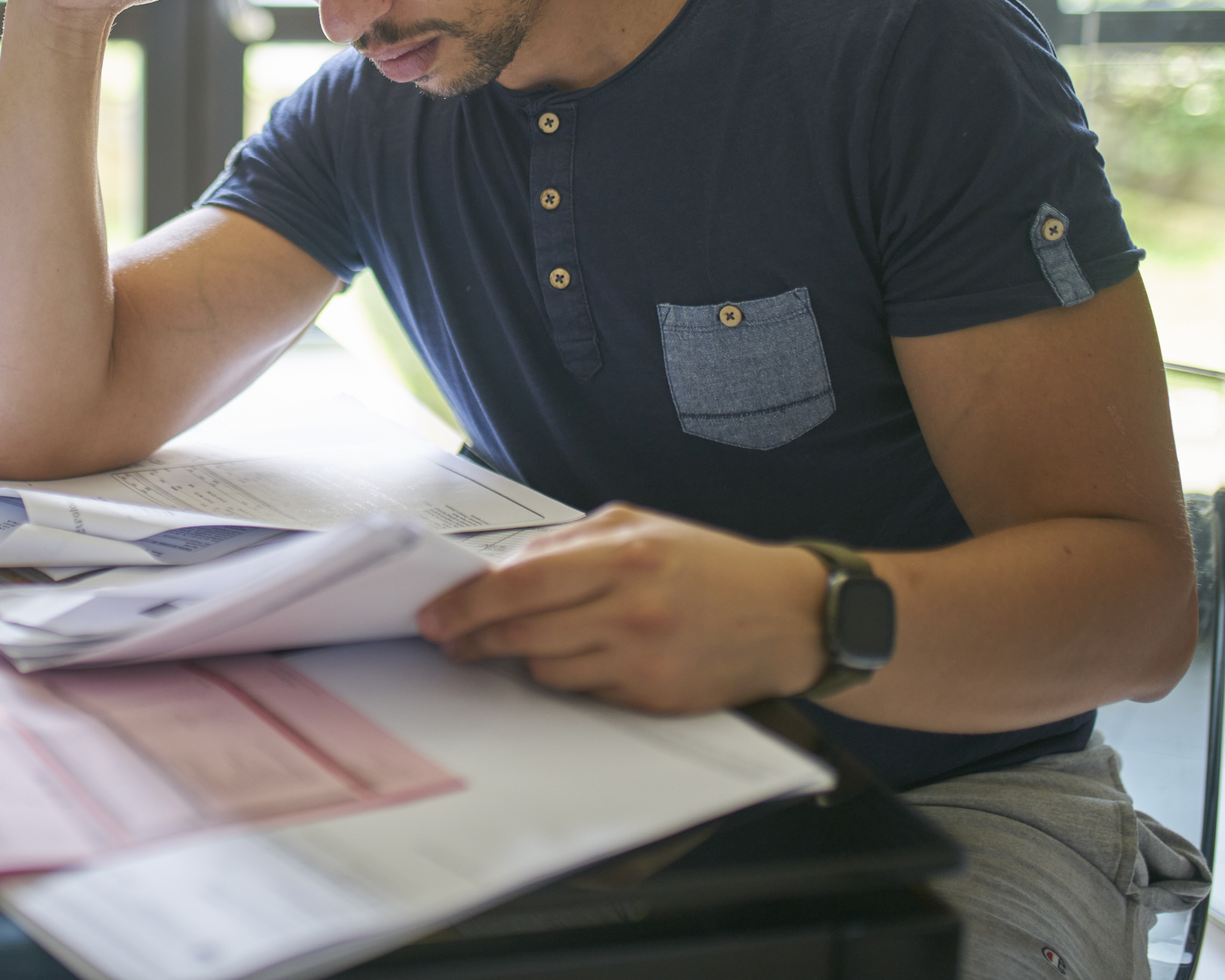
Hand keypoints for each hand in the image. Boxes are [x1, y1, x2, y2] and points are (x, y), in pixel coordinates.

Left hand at [416, 505, 830, 712]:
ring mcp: (641, 660)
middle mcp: (630, 609)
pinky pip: (583, 693)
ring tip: (512, 646)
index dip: (466, 604)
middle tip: (447, 641)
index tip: (434, 614)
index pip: (518, 584)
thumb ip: (570, 543)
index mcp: (623, 556)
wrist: (790, 616)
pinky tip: (576, 659)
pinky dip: (568, 677)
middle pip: (520, 632)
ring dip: (520, 658)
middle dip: (472, 638)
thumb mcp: (641, 527)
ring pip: (544, 669)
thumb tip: (503, 567)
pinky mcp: (653, 698)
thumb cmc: (711, 566)